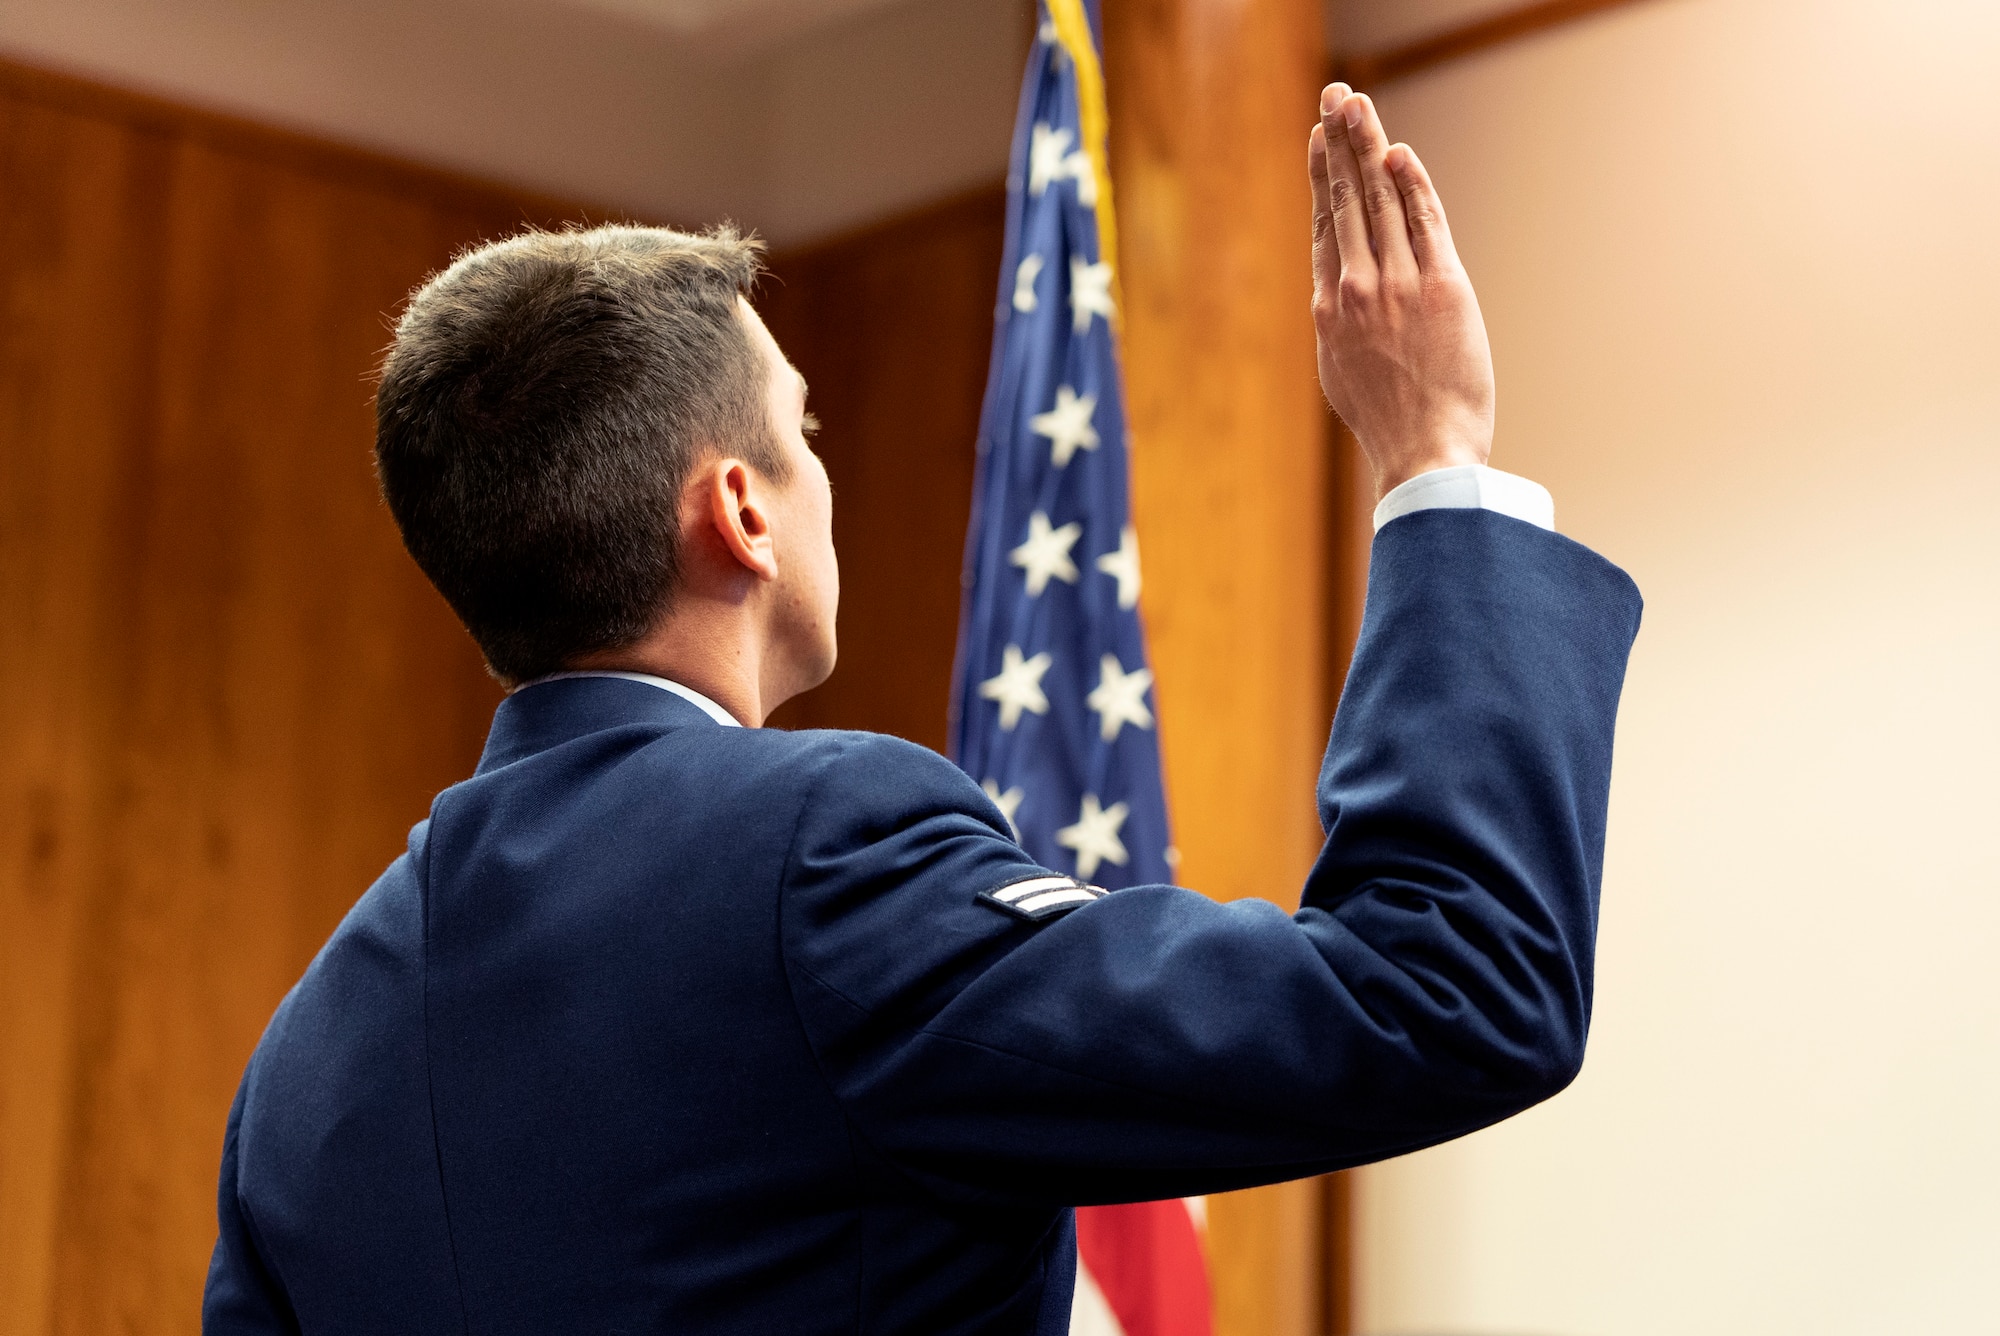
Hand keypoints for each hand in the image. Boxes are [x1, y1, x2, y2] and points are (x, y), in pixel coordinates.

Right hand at [1309, 85, 1495, 500]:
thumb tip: (1331, 301)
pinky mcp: (1441, 287)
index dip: (1321, 177)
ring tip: (1357, 105)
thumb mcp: (1344, 373)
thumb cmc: (1390, 424)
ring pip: (1379, 201)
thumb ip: (1340, 327)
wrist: (1425, 452)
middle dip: (1339, 142)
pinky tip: (1398, 153)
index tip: (1318, 139)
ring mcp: (1397, 285)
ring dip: (1368, 146)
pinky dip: (1411, 185)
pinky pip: (1424, 222)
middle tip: (1334, 97)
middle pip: (1346, 200)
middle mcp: (1356, 289)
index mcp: (1330, 310)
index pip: (1326, 227)